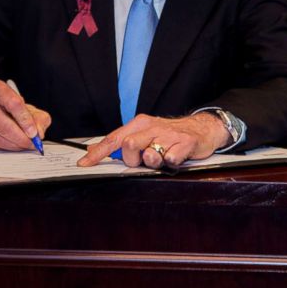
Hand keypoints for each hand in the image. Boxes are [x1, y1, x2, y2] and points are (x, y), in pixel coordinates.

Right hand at [0, 79, 51, 150]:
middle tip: (32, 144)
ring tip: (24, 145)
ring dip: (15, 146)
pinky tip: (12, 145)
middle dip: (22, 138)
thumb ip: (38, 118)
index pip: (13, 104)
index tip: (34, 132)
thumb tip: (38, 133)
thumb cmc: (8, 108)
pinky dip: (6, 149)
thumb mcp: (27, 107)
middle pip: (4, 125)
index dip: (26, 120)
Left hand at [77, 113, 230, 169]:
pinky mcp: (186, 142)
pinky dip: (171, 163)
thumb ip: (121, 142)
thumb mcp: (144, 134)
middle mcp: (152, 127)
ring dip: (153, 162)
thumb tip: (94, 150)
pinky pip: (171, 159)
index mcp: (140, 124)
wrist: (201, 128)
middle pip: (129, 146)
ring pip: (150, 154)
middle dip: (132, 159)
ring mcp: (169, 135)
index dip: (98, 152)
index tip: (84, 163)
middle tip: (144, 160)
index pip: (114, 138)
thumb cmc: (169, 134)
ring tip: (162, 158)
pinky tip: (175, 158)